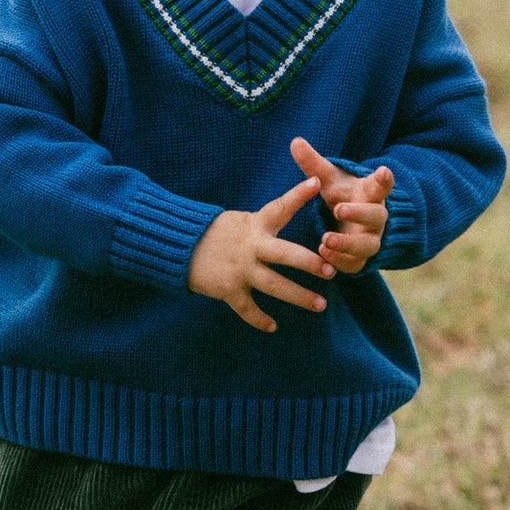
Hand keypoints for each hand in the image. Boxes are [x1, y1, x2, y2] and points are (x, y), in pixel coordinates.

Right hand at [187, 175, 334, 333]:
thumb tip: (288, 210)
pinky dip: (260, 320)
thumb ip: (264, 221)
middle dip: (308, 263)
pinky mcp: (227, 289)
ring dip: (299, 296)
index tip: (316, 183)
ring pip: (274, 285)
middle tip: (330, 271)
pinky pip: (248, 309)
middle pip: (284, 254)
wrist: (179, 248)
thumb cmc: (216, 234)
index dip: (297, 195)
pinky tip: (273, 326)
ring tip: (321, 305)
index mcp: (255, 225)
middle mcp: (250, 246)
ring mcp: (240, 269)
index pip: (279, 207)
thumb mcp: (240, 221)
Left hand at [289, 137, 392, 273]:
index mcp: (371, 194)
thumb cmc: (342, 196)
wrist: (349, 225)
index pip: (382, 185)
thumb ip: (313, 164)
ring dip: (347, 244)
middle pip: (377, 216)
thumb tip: (294, 141)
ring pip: (367, 245)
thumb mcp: (329, 179)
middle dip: (360, 214)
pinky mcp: (361, 258)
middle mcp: (376, 217)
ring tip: (325, 240)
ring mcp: (370, 239)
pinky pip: (356, 264)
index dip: (384, 179)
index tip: (382, 170)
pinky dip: (341, 261)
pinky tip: (322, 255)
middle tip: (338, 209)